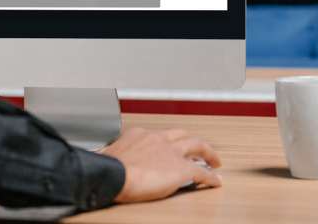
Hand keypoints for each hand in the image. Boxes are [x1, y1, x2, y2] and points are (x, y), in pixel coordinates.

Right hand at [99, 128, 221, 202]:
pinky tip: (216, 181)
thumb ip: (113, 154)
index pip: (159, 135)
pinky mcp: (181, 169)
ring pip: (197, 146)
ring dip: (208, 153)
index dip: (168, 142)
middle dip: (192, 141)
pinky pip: (202, 172)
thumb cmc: (107, 167)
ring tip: (214, 160)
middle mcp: (158, 139)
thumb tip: (102, 158)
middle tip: (199, 149)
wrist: (114, 175)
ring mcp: (172, 153)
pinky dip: (211, 177)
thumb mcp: (108, 154)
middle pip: (183, 135)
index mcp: (141, 134)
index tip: (170, 147)